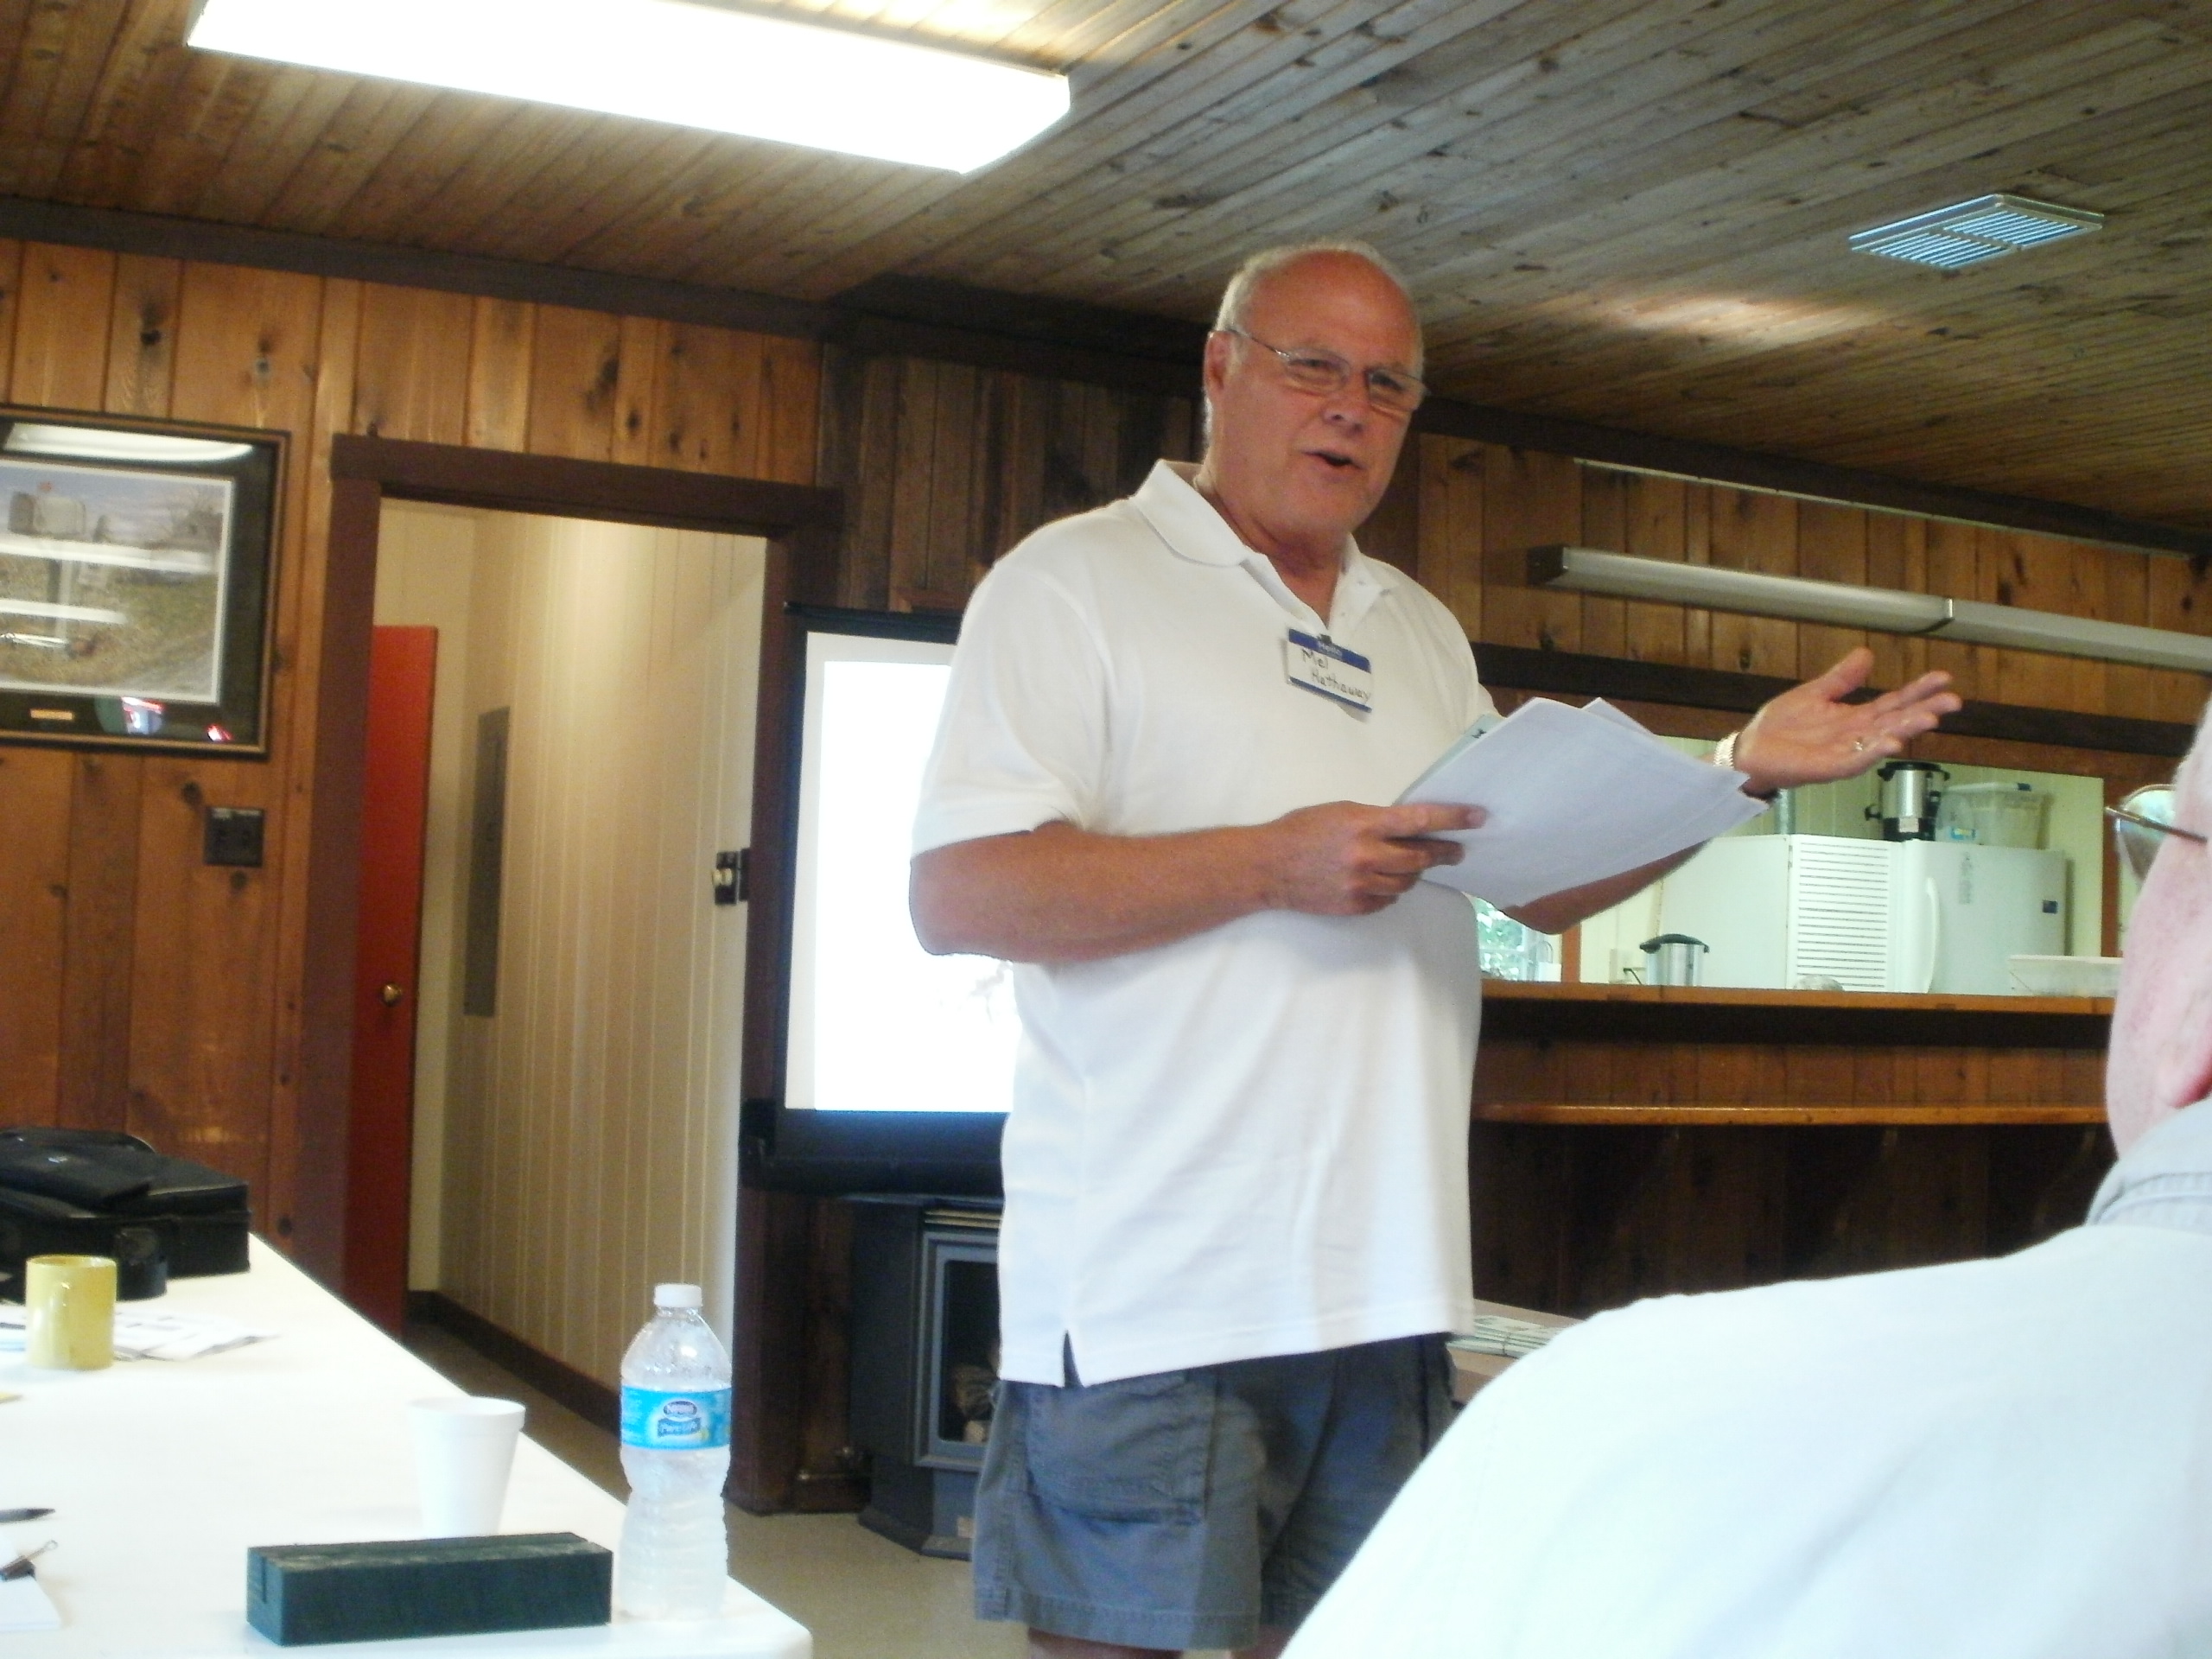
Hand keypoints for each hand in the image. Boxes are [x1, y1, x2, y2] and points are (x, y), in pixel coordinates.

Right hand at [1256, 801, 1482, 915]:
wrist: (1267, 867)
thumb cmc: (1300, 831)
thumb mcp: (1339, 812)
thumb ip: (1374, 820)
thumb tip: (1407, 827)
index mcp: (1364, 824)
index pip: (1419, 820)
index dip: (1453, 818)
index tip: (1477, 817)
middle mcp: (1367, 855)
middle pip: (1421, 857)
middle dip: (1445, 852)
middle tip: (1457, 850)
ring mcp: (1362, 884)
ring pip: (1407, 882)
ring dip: (1414, 872)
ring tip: (1410, 865)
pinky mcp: (1355, 905)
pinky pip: (1387, 900)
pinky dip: (1389, 891)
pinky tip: (1380, 882)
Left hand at [1733, 648, 1960, 793]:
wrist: (1751, 750)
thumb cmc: (1781, 727)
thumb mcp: (1815, 694)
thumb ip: (1843, 678)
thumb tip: (1866, 654)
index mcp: (1855, 717)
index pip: (1894, 701)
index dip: (1919, 690)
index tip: (1944, 678)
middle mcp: (1856, 735)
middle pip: (1897, 720)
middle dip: (1925, 710)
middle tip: (1952, 701)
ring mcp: (1845, 752)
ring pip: (1882, 740)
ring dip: (1906, 730)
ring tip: (1928, 719)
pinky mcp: (1828, 767)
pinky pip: (1855, 761)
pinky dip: (1873, 753)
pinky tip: (1891, 744)